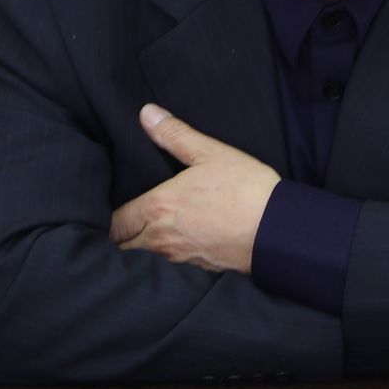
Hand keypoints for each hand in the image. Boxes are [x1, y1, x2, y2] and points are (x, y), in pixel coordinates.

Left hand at [110, 104, 280, 273]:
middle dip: (119, 240)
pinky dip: (164, 265)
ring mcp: (179, 260)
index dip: (110, 219)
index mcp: (158, 208)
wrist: (278, 231)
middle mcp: (161, 239)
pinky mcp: (198, 274)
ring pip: (144, 263)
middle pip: (123, 248)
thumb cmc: (246, 189)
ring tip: (144, 240)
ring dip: (140, 253)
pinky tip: (175, 252)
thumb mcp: (211, 153)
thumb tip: (146, 114)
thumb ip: (175, 135)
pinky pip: (169, 272)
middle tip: (123, 228)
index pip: (115, 223)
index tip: (113, 212)